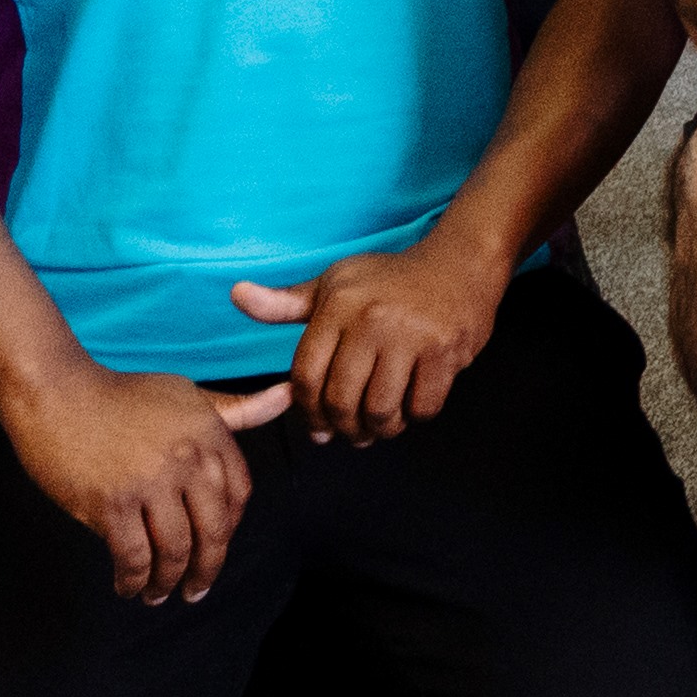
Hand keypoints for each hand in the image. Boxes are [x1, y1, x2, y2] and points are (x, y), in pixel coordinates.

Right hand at [1, 358, 288, 607]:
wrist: (55, 392)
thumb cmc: (120, 395)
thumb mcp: (185, 394)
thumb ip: (236, 409)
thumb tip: (288, 397)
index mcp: (209, 434)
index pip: (239, 496)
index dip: (229, 529)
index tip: (214, 547)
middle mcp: (187, 458)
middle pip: (213, 531)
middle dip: (207, 570)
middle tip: (196, 591)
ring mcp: (149, 482)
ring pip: (175, 550)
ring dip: (168, 582)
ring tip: (158, 594)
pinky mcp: (111, 503)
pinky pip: (133, 556)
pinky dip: (133, 580)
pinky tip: (128, 587)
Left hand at [231, 226, 513, 449]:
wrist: (460, 263)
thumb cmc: (390, 279)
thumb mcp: (335, 283)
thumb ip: (285, 303)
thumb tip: (236, 295)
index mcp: (337, 305)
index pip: (306, 377)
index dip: (307, 412)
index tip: (315, 426)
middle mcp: (371, 320)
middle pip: (341, 400)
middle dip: (341, 428)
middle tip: (348, 433)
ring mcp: (412, 337)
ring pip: (381, 410)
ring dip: (378, 430)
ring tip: (378, 428)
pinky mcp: (446, 352)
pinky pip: (422, 407)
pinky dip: (413, 418)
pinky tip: (409, 410)